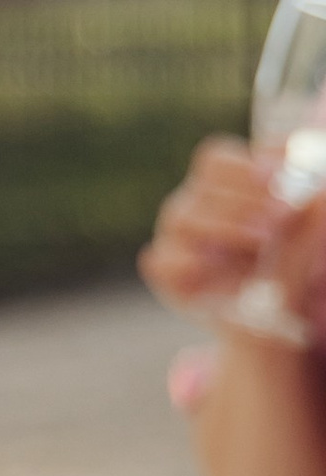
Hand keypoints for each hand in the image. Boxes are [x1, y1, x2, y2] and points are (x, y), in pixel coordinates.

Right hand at [139, 135, 325, 320]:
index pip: (216, 161)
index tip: (276, 176)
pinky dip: (193, 262)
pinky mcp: (166, 272)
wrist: (266, 314)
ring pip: (183, 218)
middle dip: (245, 197)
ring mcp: (175, 239)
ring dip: (227, 225)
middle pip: (200, 187)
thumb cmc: (283, 261)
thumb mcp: (300, 229)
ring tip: (265, 238)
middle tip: (283, 210)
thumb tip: (309, 183)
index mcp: (220, 188)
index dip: (244, 167)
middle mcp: (192, 207)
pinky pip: (166, 261)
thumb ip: (303, 202)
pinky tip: (228, 269)